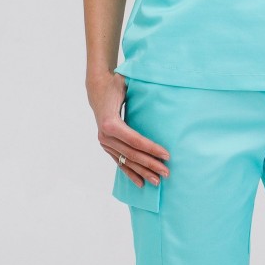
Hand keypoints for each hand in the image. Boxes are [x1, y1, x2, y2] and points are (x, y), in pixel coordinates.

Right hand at [88, 73, 170, 187]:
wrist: (97, 88)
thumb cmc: (115, 84)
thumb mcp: (126, 83)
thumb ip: (140, 86)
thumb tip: (160, 80)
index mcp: (111, 123)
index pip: (135, 140)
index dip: (152, 148)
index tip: (167, 155)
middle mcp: (105, 136)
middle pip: (132, 154)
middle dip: (151, 164)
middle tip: (167, 172)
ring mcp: (105, 143)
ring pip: (126, 161)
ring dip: (142, 172)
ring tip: (158, 182)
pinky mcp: (106, 146)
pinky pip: (119, 162)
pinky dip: (130, 173)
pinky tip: (141, 183)